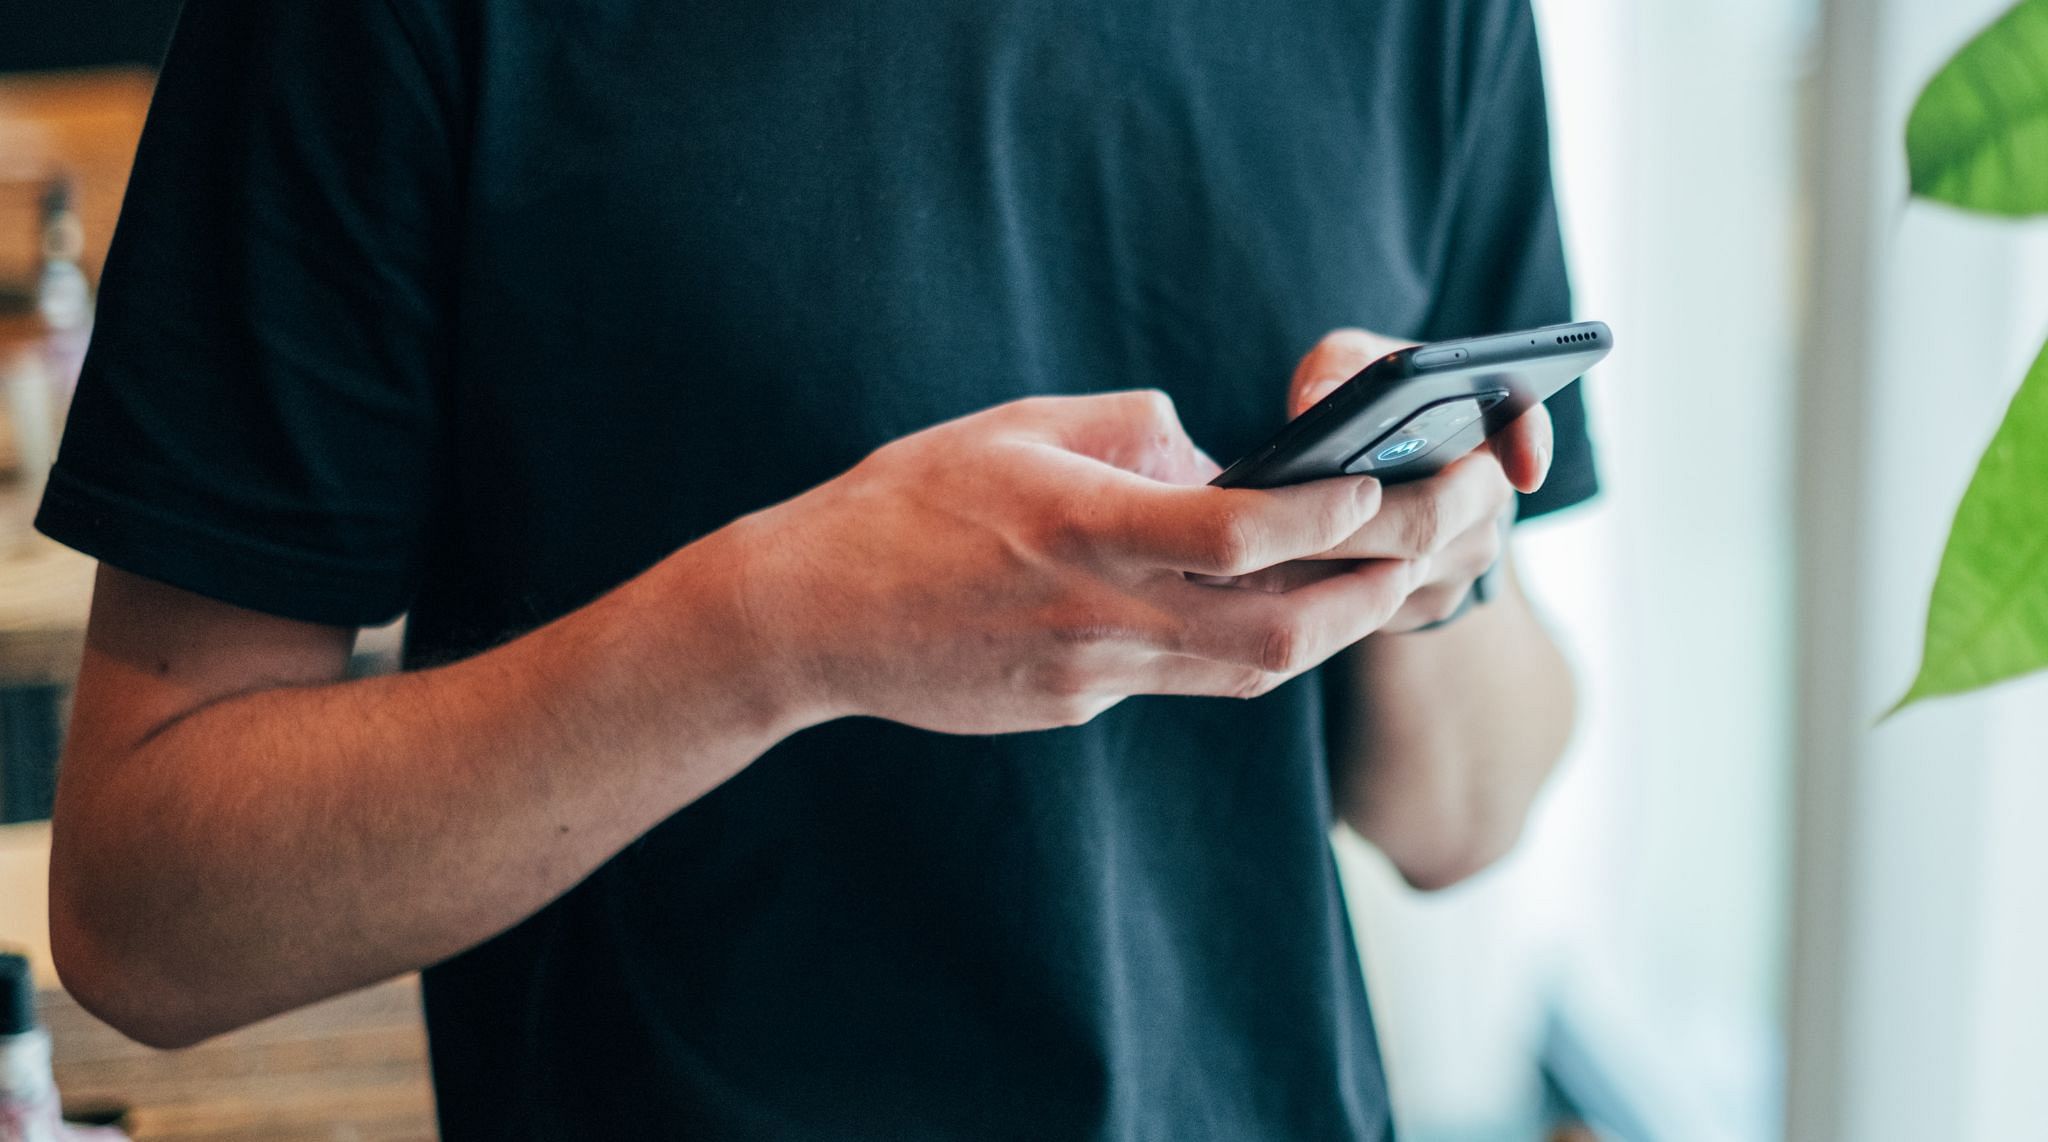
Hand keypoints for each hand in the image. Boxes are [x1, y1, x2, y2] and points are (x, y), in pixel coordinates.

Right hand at [721, 391, 1423, 733]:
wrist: (809, 618)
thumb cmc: (903, 503)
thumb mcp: (1014, 427)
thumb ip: (1128, 430)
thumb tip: (1209, 451)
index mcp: (1085, 530)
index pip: (1242, 535)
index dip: (1330, 515)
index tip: (1382, 482)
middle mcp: (1101, 615)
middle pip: (1278, 634)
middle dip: (1372, 594)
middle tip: (1429, 547)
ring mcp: (1090, 677)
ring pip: (1247, 675)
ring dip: (1328, 631)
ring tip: (1379, 582)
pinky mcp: (1074, 708)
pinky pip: (1183, 682)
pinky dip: (1240, 647)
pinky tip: (1264, 611)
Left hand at [1272, 328, 1551, 632]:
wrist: (1361, 477)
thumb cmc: (1358, 407)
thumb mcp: (1348, 366)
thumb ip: (1338, 368)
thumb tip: (1317, 405)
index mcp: (1483, 424)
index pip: (1523, 425)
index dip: (1530, 445)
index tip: (1524, 470)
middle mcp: (1486, 496)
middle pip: (1431, 517)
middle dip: (1353, 519)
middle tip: (1283, 514)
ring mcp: (1462, 560)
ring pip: (1397, 571)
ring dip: (1327, 560)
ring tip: (1256, 545)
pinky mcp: (1426, 606)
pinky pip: (1375, 606)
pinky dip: (1320, 590)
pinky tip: (1269, 576)